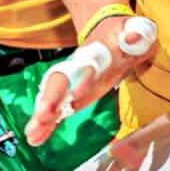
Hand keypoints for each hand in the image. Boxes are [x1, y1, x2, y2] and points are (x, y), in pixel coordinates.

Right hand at [25, 15, 155, 146]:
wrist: (110, 35)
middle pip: (59, 82)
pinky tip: (34, 139)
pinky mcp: (72, 98)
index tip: (78, 94)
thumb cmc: (125, 35)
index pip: (86, 64)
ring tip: (32, 134)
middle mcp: (77, 69)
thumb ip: (135, 34)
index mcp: (95, 53)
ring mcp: (72, 84)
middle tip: (42, 116)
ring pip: (53, 99)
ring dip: (43, 116)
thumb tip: (131, 37)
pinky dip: (46, 126)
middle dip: (50, 99)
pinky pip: (57, 112)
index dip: (83, 78)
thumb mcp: (137, 30)